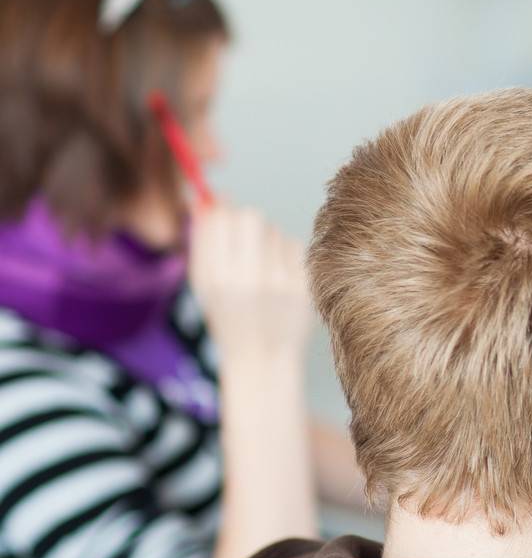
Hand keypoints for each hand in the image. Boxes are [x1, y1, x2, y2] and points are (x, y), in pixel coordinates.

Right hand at [189, 204, 311, 358]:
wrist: (263, 357)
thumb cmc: (229, 317)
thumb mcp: (204, 284)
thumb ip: (203, 241)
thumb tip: (209, 200)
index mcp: (216, 278)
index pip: (221, 220)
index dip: (222, 211)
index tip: (223, 216)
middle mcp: (248, 279)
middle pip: (251, 217)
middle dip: (245, 220)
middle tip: (242, 236)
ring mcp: (280, 283)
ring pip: (274, 230)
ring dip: (265, 239)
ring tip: (260, 266)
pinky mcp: (303, 286)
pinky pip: (293, 247)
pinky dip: (284, 255)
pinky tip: (277, 275)